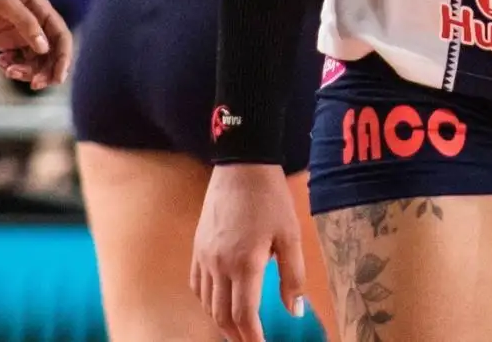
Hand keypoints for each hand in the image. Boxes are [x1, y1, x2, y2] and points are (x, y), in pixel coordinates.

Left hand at [0, 0, 72, 90]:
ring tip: (8, 70)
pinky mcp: (3, 39)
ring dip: (26, 70)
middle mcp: (34, 22)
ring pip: (33, 59)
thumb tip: (44, 48)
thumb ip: (25, 23)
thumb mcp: (4, 0)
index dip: (64, 58)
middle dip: (45, 70)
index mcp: (40, 8)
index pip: (61, 36)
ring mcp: (18, 32)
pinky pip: (15, 58)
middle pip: (50, 52)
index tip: (58, 78)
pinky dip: (11, 65)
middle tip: (33, 83)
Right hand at [191, 163, 308, 341]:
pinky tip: (219, 302)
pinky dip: (207, 301)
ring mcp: (204, 256)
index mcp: (245, 264)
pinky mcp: (197, 247)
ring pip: (207, 303)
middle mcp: (219, 265)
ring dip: (221, 321)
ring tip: (238, 329)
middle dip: (236, 335)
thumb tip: (295, 312)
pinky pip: (197, 285)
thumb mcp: (291, 236)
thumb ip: (293, 277)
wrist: (242, 167)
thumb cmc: (271, 200)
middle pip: (221, 315)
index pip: (243, 315)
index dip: (252, 338)